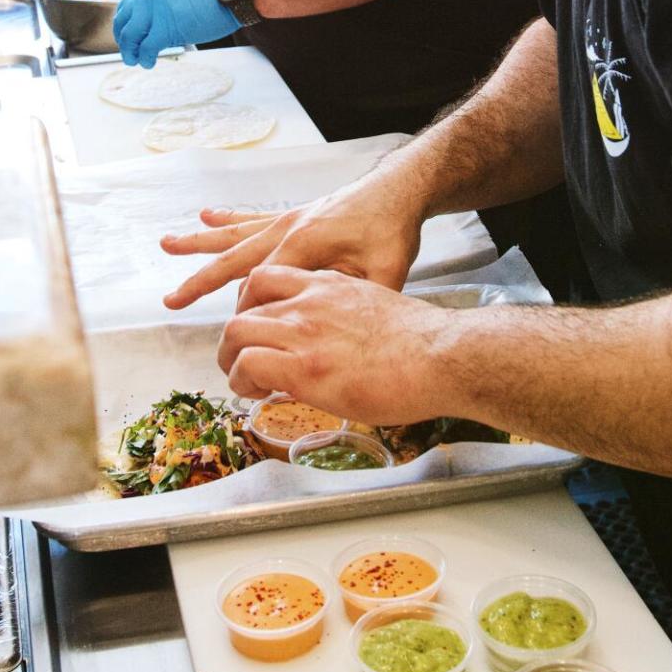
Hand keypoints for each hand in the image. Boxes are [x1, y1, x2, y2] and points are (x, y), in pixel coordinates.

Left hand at [113, 0, 239, 66]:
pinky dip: (145, 58)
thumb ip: (161, 3)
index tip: (127, 37)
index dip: (123, 25)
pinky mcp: (166, 27)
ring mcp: (155, 10)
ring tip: (137, 60)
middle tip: (129, 53)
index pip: (125, 7)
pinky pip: (147, 47)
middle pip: (123, 23)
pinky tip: (150, 62)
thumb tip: (152, 26)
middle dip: (124, 42)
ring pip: (131, 36)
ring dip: (131, 52)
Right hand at [161, 167, 423, 310]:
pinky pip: (253, 218)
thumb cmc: (393, 228)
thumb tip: (341, 334)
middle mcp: (288, 227)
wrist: (399, 189)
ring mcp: (289, 218)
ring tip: (167, 243)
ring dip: (201, 243)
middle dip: (200, 280)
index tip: (234, 340)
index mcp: (304, 243)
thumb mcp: (385, 271)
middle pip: (235, 258)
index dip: (246, 314)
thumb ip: (359, 302)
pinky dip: (229, 219)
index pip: (261, 285)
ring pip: (236, 235)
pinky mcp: (295, 214)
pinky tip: (207, 216)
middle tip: (170, 299)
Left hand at [217, 265, 451, 424]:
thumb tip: (333, 341)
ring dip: (231, 360)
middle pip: (243, 307)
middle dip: (234, 336)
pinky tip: (257, 394)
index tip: (256, 327)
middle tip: (241, 360)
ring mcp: (303, 331)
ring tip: (242, 380)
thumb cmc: (420, 339)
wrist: (440, 354)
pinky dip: (242, 381)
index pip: (266, 277)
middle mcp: (308, 301)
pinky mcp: (303, 366)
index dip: (251, 304)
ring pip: (236, 333)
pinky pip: (248, 365)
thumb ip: (341, 316)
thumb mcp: (372, 306)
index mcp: (327, 283)